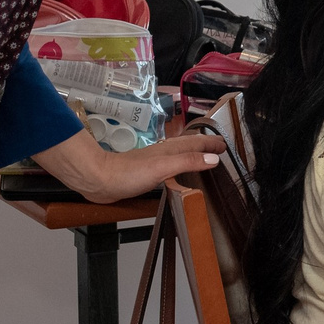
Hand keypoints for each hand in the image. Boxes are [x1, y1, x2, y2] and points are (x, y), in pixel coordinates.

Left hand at [45, 125, 226, 202]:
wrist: (98, 180)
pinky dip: (180, 165)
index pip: (196, 142)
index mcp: (169, 150)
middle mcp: (163, 153)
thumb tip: (213, 158)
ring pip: (179, 154)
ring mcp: (153, 162)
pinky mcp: (145, 173)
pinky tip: (176, 172)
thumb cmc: (128, 174)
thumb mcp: (163, 167)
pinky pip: (169, 166)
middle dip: (204, 145)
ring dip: (193, 153)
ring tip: (204, 156)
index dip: (211, 143)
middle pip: (188, 145)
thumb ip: (188, 161)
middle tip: (219, 147)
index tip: (226, 145)